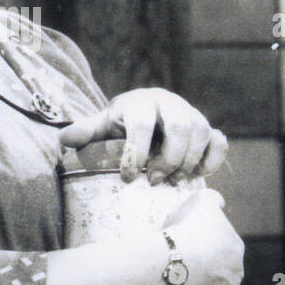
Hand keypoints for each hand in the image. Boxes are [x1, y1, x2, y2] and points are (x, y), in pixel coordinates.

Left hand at [60, 88, 228, 184]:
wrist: (145, 120)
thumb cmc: (120, 126)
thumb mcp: (101, 127)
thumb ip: (85, 132)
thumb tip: (65, 139)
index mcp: (141, 102)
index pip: (142, 123)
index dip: (136, 151)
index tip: (127, 178)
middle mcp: (171, 104)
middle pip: (180, 125)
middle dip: (169, 158)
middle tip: (154, 182)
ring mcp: (193, 115)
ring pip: (202, 132)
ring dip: (189, 162)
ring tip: (173, 182)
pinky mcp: (208, 130)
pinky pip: (219, 141)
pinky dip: (212, 160)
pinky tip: (197, 176)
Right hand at [163, 188, 243, 284]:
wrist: (176, 263)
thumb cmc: (186, 232)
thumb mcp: (200, 203)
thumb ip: (211, 201)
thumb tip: (218, 202)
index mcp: (234, 248)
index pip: (223, 252)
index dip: (204, 253)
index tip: (186, 254)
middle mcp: (236, 274)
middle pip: (222, 278)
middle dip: (206, 279)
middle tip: (179, 278)